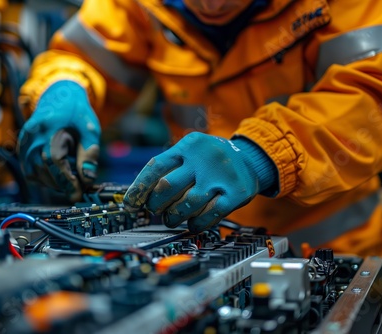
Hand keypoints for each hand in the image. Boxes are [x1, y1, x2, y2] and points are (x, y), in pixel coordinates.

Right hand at [17, 80, 100, 200]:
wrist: (58, 95)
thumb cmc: (76, 113)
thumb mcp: (90, 130)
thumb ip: (89, 154)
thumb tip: (88, 179)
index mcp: (49, 126)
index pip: (55, 160)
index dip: (66, 180)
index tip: (78, 193)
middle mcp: (32, 134)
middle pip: (44, 169)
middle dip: (62, 184)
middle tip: (79, 189)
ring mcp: (24, 141)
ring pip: (34, 173)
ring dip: (53, 183)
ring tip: (70, 181)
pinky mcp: (22, 147)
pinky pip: (29, 171)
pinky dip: (43, 178)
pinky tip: (57, 175)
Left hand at [123, 132, 273, 232]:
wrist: (251, 158)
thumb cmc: (212, 159)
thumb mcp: (192, 151)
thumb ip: (170, 167)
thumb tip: (140, 195)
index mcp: (188, 146)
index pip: (156, 167)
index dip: (139, 188)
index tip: (130, 204)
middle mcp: (204, 159)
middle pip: (167, 187)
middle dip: (155, 204)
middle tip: (154, 210)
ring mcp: (221, 176)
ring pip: (186, 204)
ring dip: (174, 217)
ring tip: (171, 219)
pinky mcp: (236, 193)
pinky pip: (210, 215)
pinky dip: (196, 224)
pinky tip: (192, 224)